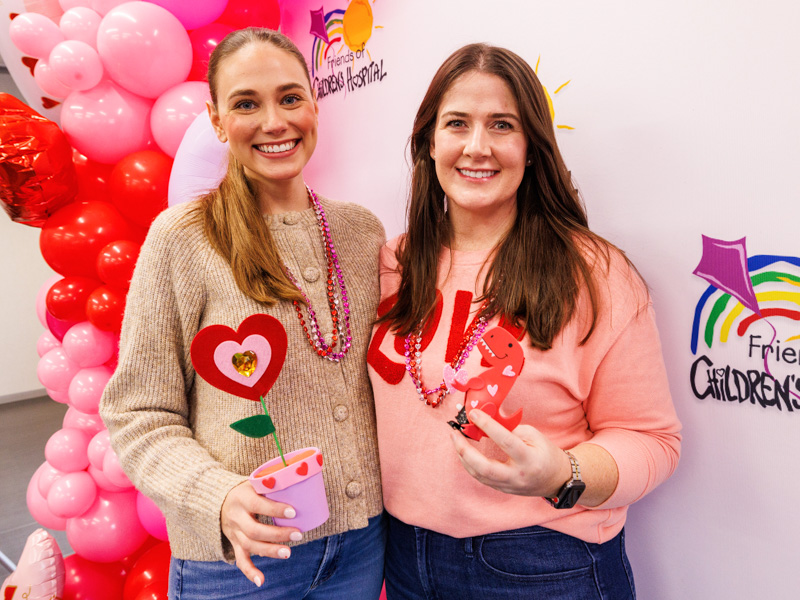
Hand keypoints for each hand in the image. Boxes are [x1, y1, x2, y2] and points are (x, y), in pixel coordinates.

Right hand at [220, 481, 302, 586]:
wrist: (218, 501)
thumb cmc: (246, 490)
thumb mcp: (255, 482)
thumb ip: (272, 484)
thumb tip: (301, 479)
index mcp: (242, 498)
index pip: (258, 505)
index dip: (276, 509)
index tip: (293, 512)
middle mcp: (236, 517)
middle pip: (255, 530)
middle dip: (277, 534)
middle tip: (298, 534)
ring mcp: (234, 532)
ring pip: (250, 545)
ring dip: (269, 551)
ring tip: (288, 553)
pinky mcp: (234, 543)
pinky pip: (241, 559)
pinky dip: (250, 572)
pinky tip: (261, 580)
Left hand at [450, 409, 571, 497]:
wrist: (557, 479)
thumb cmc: (546, 453)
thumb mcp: (534, 435)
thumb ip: (511, 429)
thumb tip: (487, 420)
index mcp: (529, 459)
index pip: (505, 441)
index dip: (488, 425)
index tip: (474, 413)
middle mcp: (517, 476)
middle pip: (484, 467)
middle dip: (465, 450)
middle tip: (454, 433)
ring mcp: (508, 486)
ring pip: (479, 475)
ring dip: (463, 456)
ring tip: (456, 439)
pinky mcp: (502, 489)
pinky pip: (481, 478)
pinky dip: (469, 464)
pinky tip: (463, 451)